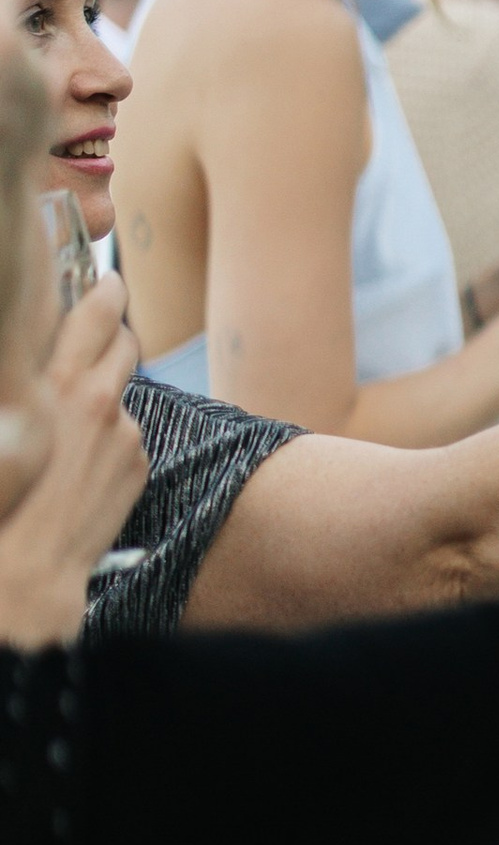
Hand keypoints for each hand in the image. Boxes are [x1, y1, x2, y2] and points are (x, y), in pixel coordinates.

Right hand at [0, 286, 147, 646]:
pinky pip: (126, 431)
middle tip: (103, 319)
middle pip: (124, 338)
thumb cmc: (4, 497)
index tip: (103, 279)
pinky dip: (109, 433)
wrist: (32, 566)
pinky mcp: (138, 462)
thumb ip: (30, 380)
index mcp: (59, 382)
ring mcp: (126, 432)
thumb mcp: (13, 419)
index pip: (94, 311)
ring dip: (105, 387)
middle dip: (114, 327)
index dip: (101, 289)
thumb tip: (35, 362)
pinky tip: (80, 458)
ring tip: (77, 408)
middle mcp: (100, 400)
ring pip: (124, 388)